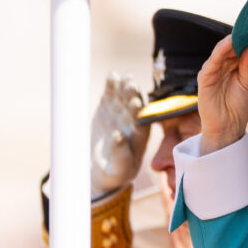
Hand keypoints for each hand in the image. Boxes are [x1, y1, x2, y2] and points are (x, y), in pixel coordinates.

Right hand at [90, 73, 148, 194]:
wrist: (104, 168)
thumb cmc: (116, 172)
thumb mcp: (120, 169)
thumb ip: (121, 154)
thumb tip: (118, 136)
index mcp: (141, 136)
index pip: (143, 121)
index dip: (139, 112)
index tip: (136, 103)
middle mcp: (134, 121)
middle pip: (136, 105)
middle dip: (134, 94)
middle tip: (131, 84)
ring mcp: (122, 112)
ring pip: (125, 96)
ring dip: (124, 86)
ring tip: (121, 77)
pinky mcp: (109, 107)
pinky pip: (112, 94)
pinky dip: (112, 85)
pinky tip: (111, 76)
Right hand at [197, 36, 247, 153]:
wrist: (228, 127)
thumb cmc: (238, 107)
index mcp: (234, 66)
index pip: (239, 47)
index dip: (247, 38)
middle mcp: (222, 65)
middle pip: (230, 46)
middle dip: (240, 36)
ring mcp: (212, 70)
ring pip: (221, 50)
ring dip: (231, 40)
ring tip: (243, 30)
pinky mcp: (205, 77)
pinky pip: (212, 61)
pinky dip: (220, 51)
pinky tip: (230, 43)